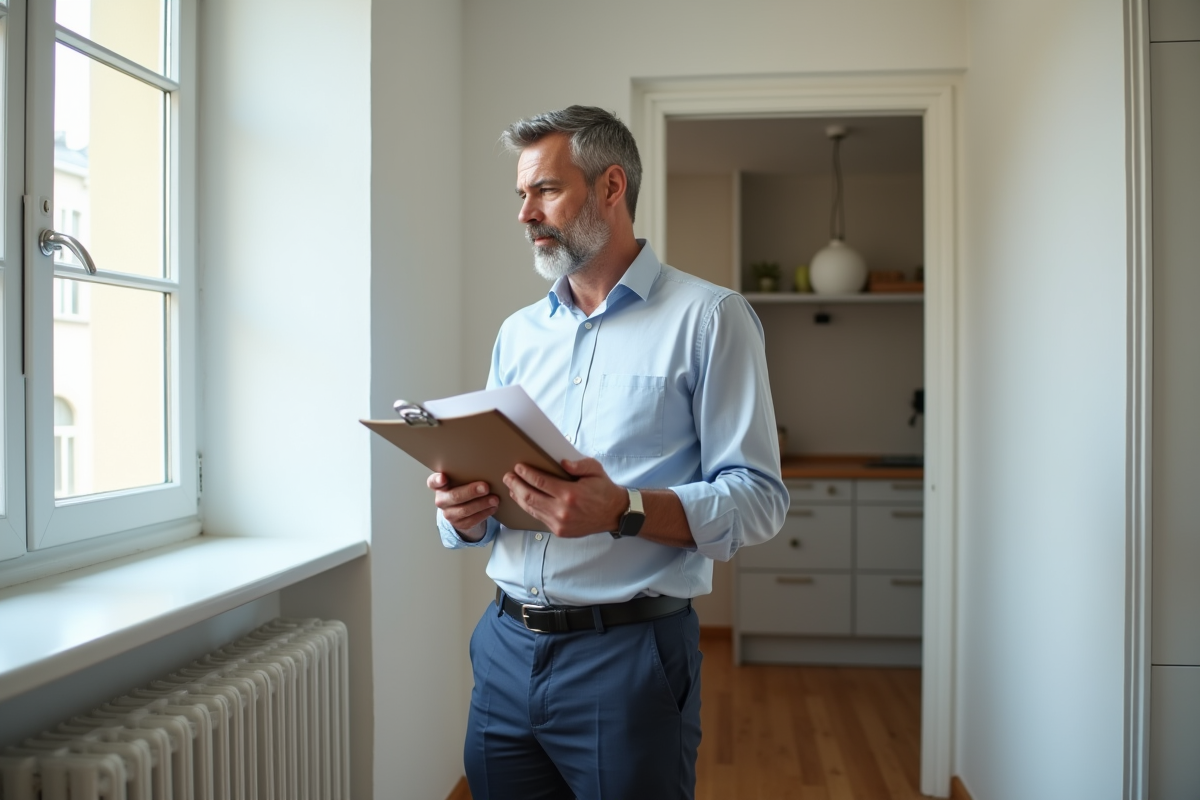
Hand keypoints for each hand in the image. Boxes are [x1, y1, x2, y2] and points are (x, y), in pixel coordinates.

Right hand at [428, 472, 498, 540]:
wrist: (464, 507)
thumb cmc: (464, 487)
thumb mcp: (461, 479)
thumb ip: (465, 473)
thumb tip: (484, 467)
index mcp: (439, 486)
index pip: (433, 482)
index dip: (437, 480)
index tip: (444, 478)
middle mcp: (441, 500)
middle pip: (454, 496)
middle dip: (471, 492)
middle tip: (485, 487)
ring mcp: (449, 514)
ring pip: (464, 510)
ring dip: (481, 504)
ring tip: (494, 499)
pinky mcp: (459, 524)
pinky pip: (472, 520)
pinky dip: (484, 513)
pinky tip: (493, 507)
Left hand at [503, 458, 627, 537]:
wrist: (614, 513)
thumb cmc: (603, 489)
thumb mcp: (595, 470)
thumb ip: (578, 464)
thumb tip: (561, 462)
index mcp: (570, 494)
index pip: (540, 482)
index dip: (526, 474)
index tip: (518, 467)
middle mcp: (562, 511)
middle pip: (530, 496)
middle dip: (516, 485)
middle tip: (508, 476)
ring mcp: (559, 523)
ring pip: (531, 509)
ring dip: (518, 497)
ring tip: (511, 487)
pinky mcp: (559, 531)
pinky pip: (538, 518)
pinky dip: (528, 508)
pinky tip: (523, 500)